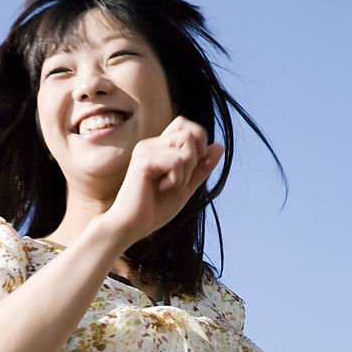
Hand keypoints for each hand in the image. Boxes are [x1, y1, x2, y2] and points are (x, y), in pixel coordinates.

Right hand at [105, 117, 223, 249]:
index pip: (185, 125)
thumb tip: (219, 146)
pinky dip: (176, 179)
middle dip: (195, 158)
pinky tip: (160, 188)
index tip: (192, 167)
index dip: (198, 140)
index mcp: (158, 147)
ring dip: (185, 171)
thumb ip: (201, 168)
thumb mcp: (185, 187)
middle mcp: (150, 144)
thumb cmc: (154, 210)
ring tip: (168, 185)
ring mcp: (145, 150)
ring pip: (186, 145)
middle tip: (179, 178)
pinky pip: (176, 161)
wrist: (132, 226)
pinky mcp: (143, 161)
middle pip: (190, 132)